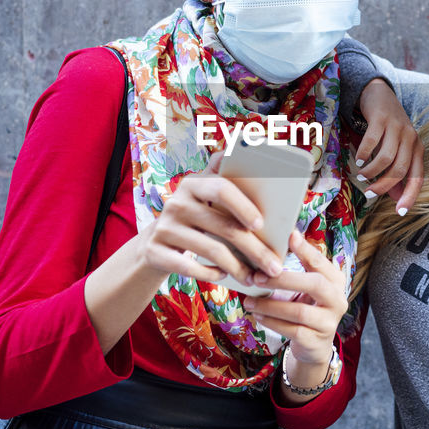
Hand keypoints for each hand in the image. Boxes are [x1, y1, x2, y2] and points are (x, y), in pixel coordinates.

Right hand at [132, 151, 283, 288]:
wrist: (154, 244)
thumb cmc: (195, 219)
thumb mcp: (204, 197)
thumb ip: (225, 180)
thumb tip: (253, 150)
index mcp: (194, 184)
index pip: (222, 188)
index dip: (243, 206)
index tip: (262, 224)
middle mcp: (177, 202)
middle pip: (224, 227)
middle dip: (255, 250)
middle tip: (274, 267)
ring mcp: (165, 227)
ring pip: (212, 251)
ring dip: (238, 268)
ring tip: (254, 278)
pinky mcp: (156, 251)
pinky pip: (191, 267)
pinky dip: (211, 274)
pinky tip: (224, 275)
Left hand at [242, 230, 347, 365]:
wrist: (314, 345)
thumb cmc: (306, 306)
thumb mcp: (307, 286)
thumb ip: (298, 268)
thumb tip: (276, 242)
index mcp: (335, 281)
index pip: (321, 262)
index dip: (306, 249)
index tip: (289, 236)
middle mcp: (338, 299)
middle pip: (314, 284)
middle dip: (283, 280)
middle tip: (257, 277)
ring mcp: (329, 322)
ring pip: (299, 311)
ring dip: (270, 305)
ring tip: (249, 301)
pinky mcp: (316, 341)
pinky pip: (291, 330)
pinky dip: (271, 322)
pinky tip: (257, 315)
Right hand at [354, 78, 423, 214]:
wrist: (379, 94)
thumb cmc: (388, 127)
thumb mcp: (395, 149)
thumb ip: (396, 171)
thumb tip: (395, 197)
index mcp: (417, 149)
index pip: (417, 177)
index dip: (410, 195)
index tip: (400, 212)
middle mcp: (411, 138)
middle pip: (400, 170)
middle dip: (383, 186)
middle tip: (369, 193)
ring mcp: (397, 127)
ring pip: (386, 158)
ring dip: (371, 171)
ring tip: (361, 174)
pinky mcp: (382, 119)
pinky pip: (372, 142)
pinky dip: (364, 154)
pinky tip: (359, 159)